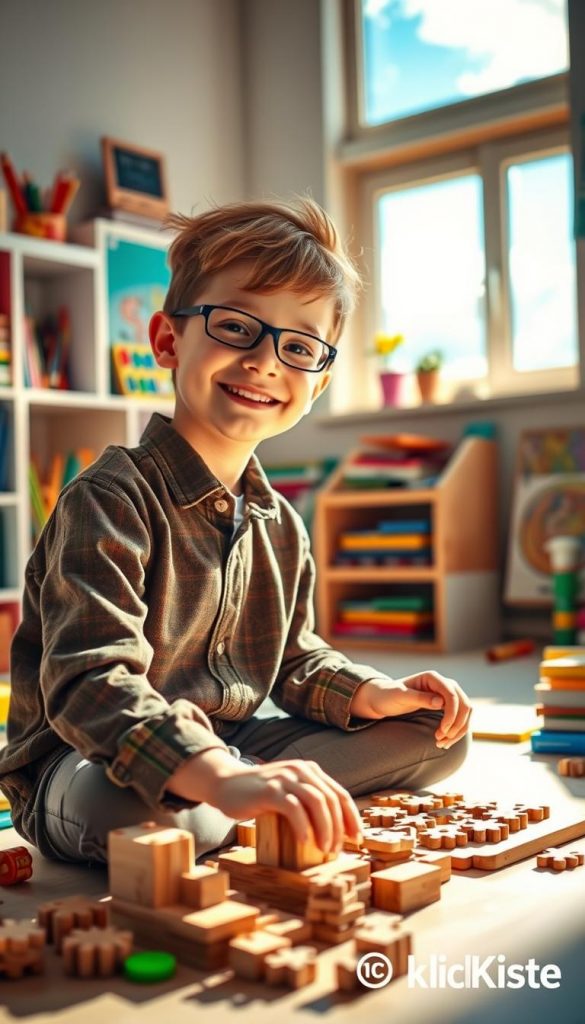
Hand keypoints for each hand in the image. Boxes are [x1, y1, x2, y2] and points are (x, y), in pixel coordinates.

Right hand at [167, 748, 361, 853]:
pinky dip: (303, 827)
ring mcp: (285, 777)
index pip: (339, 793)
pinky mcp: (270, 789)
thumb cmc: (260, 795)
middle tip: (335, 850)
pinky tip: (303, 842)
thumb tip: (335, 831)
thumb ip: (308, 800)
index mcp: (310, 770)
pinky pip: (294, 808)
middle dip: (339, 827)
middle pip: (331, 799)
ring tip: (324, 849)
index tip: (356, 839)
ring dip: (325, 829)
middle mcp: (300, 770)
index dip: (351, 817)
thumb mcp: (289, 791)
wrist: (226, 784)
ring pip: (317, 802)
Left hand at [350, 672, 471, 748]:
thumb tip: (440, 702)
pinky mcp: (446, 705)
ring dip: (459, 730)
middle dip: (457, 724)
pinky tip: (445, 740)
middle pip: (464, 704)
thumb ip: (419, 698)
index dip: (452, 714)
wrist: (383, 699)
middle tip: (441, 740)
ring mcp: (446, 694)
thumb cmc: (389, 695)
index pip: (452, 695)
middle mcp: (443, 684)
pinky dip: (456, 730)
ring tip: (442, 744)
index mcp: (433, 678)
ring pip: (465, 712)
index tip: (442, 731)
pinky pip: (459, 717)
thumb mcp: (400, 696)